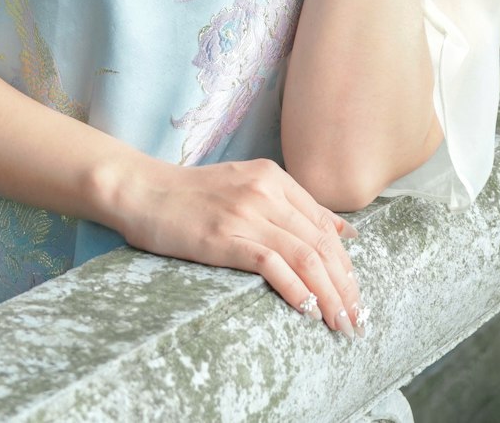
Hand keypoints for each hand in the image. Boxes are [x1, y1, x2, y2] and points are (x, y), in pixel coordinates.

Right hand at [115, 157, 364, 338]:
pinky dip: (296, 288)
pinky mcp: (224, 237)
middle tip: (357, 318)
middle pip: (321, 243)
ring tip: (340, 322)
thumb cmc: (192, 194)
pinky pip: (272, 264)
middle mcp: (266, 191)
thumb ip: (292, 205)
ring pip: (305, 256)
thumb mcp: (247, 185)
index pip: (325, 224)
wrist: (143, 190)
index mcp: (273, 177)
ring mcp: (246, 213)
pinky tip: (308, 309)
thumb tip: (343, 230)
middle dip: (345, 285)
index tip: (356, 293)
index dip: (346, 263)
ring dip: (329, 294)